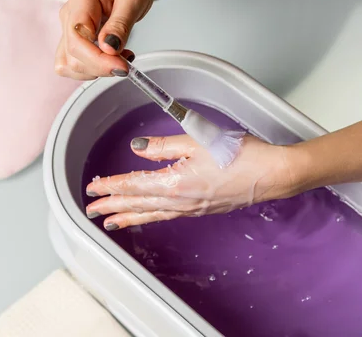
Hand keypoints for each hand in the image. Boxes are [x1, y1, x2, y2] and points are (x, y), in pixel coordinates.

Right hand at [55, 0, 154, 79]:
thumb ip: (120, 24)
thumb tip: (109, 48)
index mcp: (81, 0)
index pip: (77, 39)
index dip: (99, 59)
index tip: (123, 65)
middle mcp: (69, 15)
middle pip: (72, 56)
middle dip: (101, 67)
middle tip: (127, 63)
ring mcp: (68, 29)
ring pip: (69, 65)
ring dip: (96, 70)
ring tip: (120, 58)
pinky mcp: (72, 41)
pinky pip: (74, 65)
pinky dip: (93, 69)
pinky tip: (110, 60)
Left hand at [85, 135, 298, 229]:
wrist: (270, 174)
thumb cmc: (240, 155)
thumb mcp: (198, 140)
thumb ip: (164, 146)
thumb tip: (138, 148)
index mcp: (176, 182)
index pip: (134, 185)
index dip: (111, 187)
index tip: (93, 189)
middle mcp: (180, 201)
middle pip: (138, 204)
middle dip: (112, 207)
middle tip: (91, 211)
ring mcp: (192, 209)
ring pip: (151, 214)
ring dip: (128, 216)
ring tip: (110, 222)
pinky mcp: (202, 209)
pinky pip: (167, 216)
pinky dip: (150, 217)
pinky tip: (147, 216)